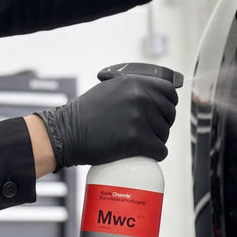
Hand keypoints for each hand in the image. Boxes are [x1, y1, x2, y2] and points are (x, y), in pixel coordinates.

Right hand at [36, 73, 177, 168]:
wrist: (67, 133)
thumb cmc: (85, 114)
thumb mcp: (111, 88)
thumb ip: (132, 88)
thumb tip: (154, 96)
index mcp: (135, 82)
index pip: (169, 92)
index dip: (168, 104)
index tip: (163, 112)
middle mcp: (140, 96)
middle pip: (169, 115)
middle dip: (162, 124)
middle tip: (149, 132)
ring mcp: (139, 118)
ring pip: (164, 134)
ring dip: (156, 140)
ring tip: (140, 142)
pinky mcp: (137, 139)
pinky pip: (160, 150)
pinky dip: (155, 155)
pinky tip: (145, 154)